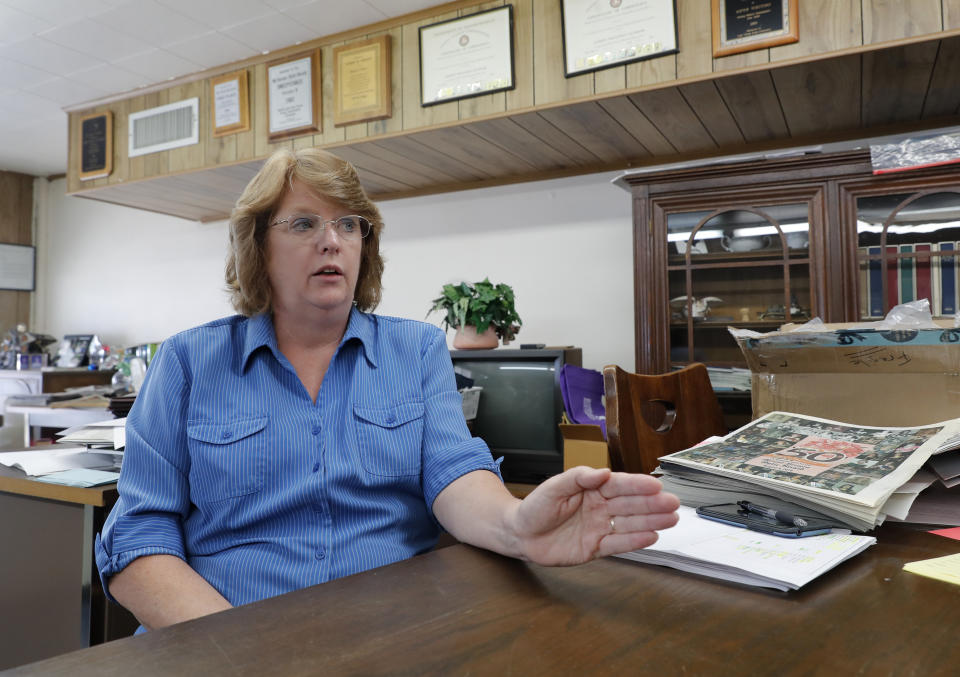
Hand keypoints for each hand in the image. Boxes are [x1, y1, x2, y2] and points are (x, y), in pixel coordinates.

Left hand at [508, 466, 678, 565]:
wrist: (520, 534)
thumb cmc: (536, 507)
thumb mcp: (553, 487)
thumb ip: (578, 478)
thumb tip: (603, 472)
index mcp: (592, 489)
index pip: (619, 485)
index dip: (638, 485)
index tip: (656, 485)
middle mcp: (600, 508)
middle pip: (630, 505)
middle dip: (653, 504)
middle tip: (673, 503)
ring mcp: (599, 528)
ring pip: (629, 524)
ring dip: (651, 521)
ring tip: (671, 519)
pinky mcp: (595, 548)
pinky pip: (618, 545)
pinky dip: (635, 542)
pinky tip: (652, 537)